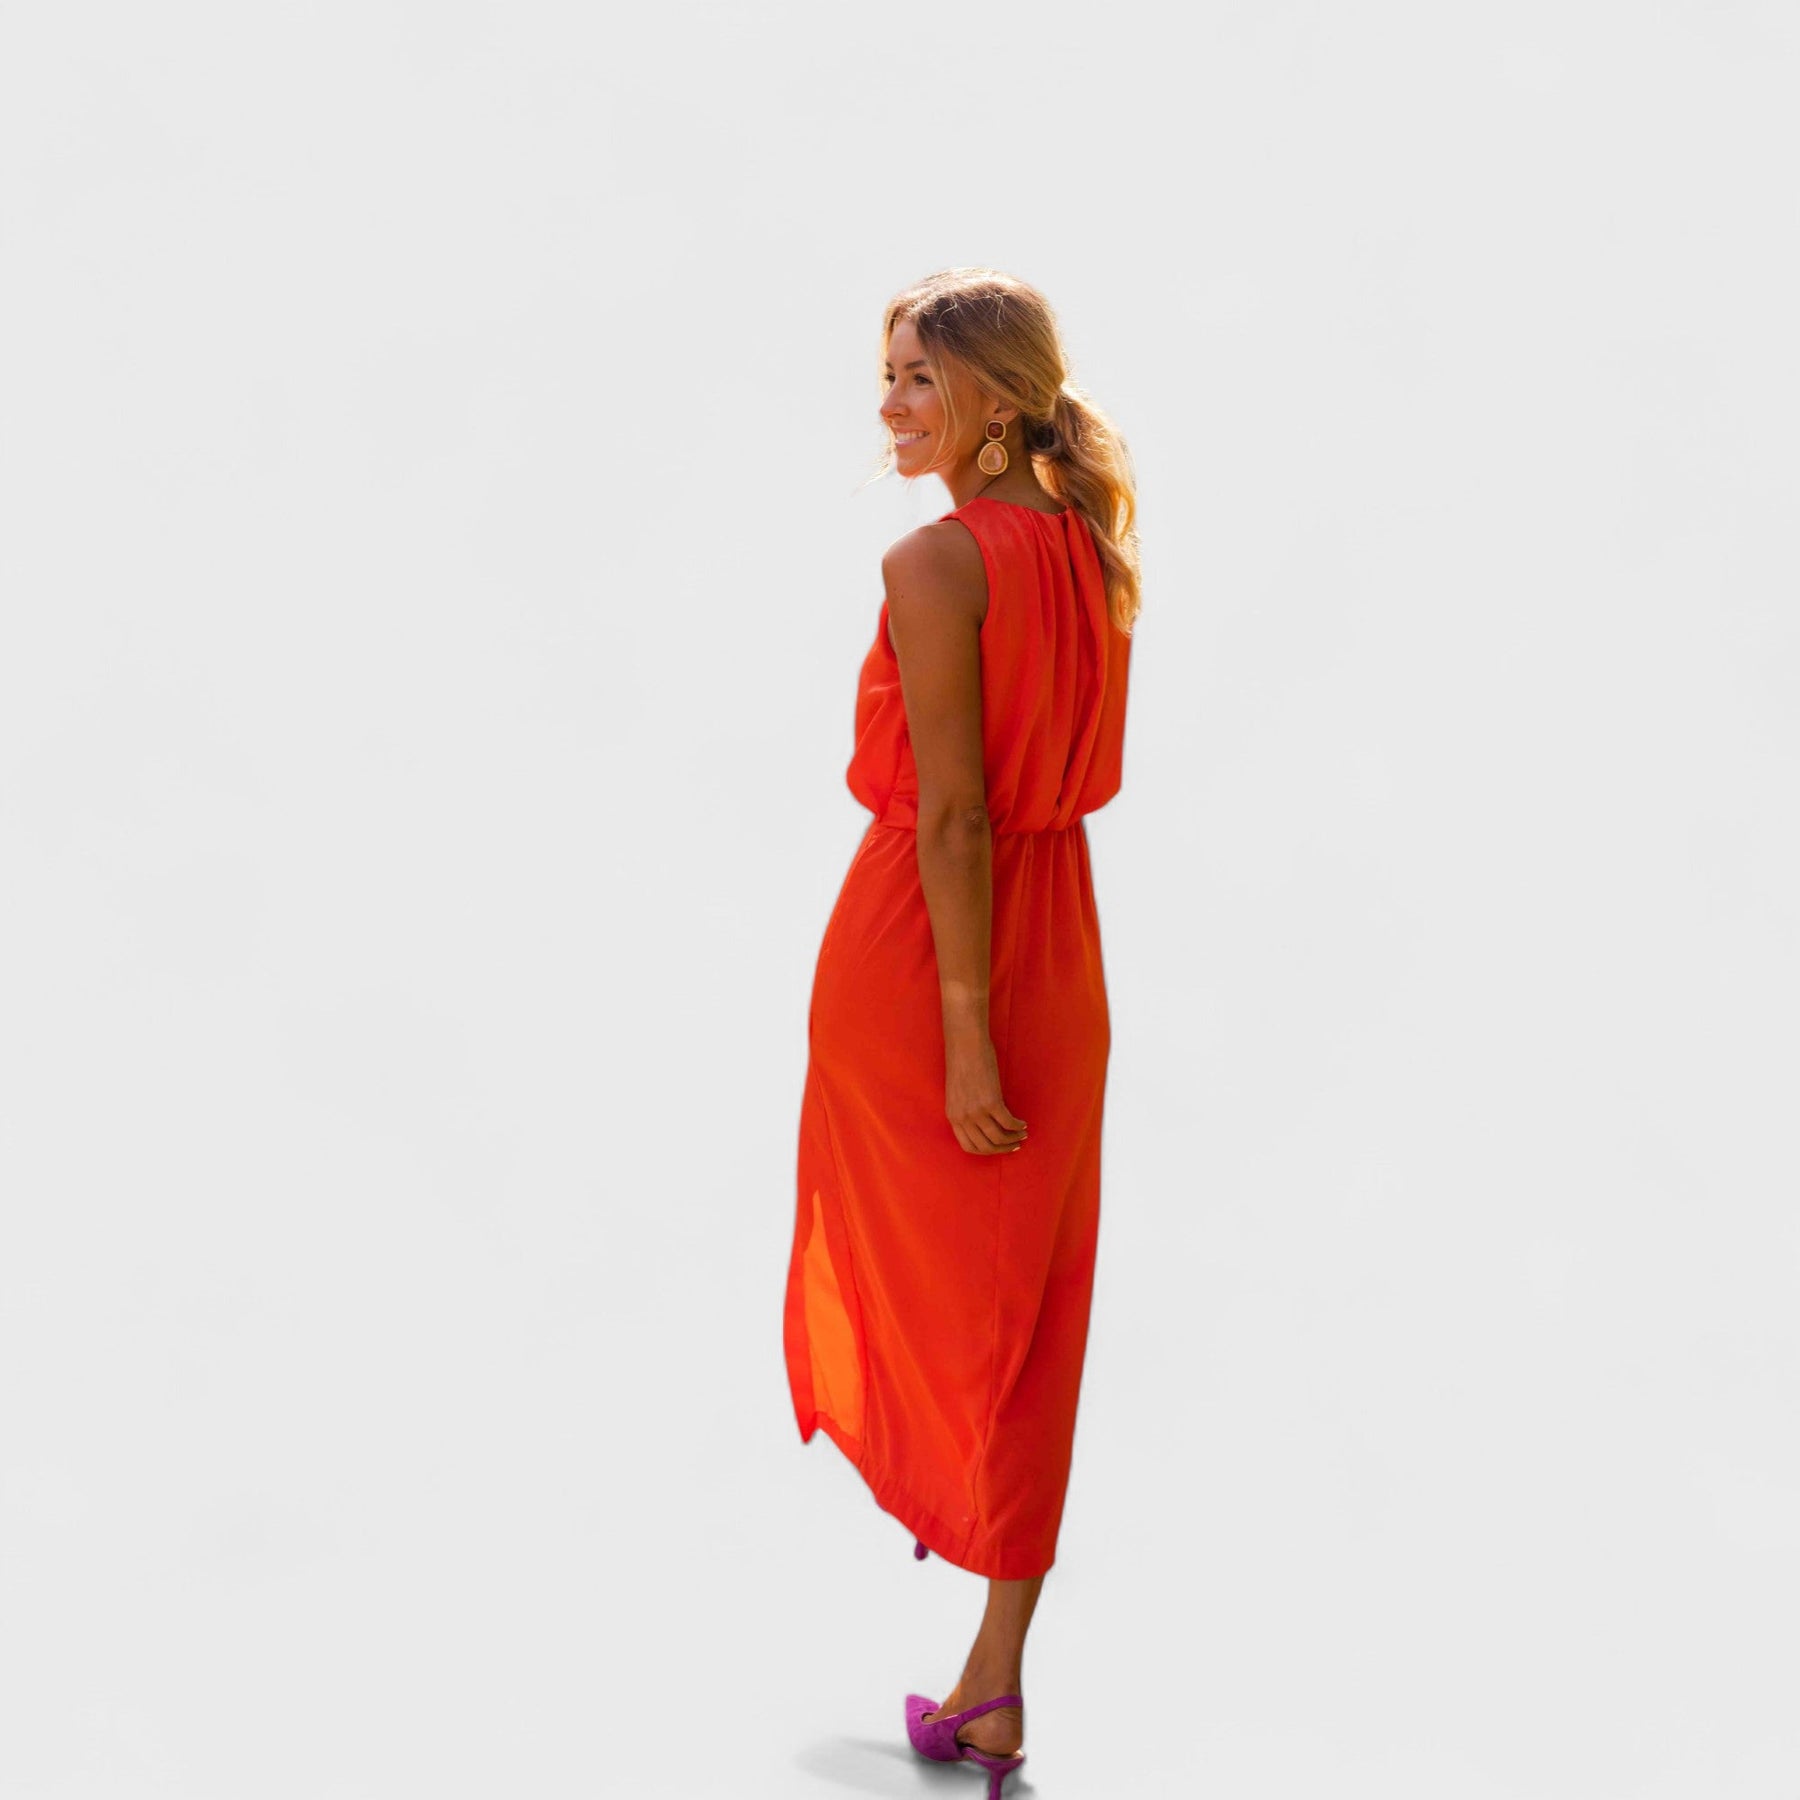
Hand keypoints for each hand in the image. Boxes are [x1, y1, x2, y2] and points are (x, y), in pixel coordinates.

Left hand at [944, 1031, 1028, 1155]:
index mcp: (952, 1116)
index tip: (998, 1147)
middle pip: (985, 1146)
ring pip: (998, 1138)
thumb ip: (966, 1109)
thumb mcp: (958, 1093)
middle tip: (1015, 1145)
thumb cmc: (962, 1062)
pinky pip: (1008, 1123)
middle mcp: (963, 1117)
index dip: (986, 1151)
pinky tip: (1023, 1123)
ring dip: (1013, 1139)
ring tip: (1022, 1135)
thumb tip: (982, 1122)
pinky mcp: (991, 1102)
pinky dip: (1018, 1126)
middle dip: (1002, 1149)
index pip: (969, 1147)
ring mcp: (976, 1111)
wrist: (965, 1044)